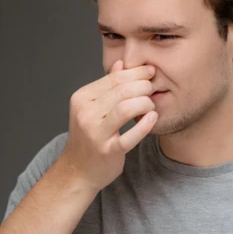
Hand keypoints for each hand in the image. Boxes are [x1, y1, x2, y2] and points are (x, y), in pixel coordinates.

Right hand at [59, 60, 157, 191]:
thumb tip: (121, 63)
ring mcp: (95, 133)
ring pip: (126, 108)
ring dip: (145, 103)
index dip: (136, 72)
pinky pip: (130, 135)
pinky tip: (153, 118)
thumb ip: (107, 85)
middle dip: (144, 86)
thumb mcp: (93, 107)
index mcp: (82, 98)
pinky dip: (145, 125)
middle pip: (122, 90)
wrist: (77, 170)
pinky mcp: (107, 151)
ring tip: (150, 106)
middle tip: (153, 88)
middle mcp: (86, 113)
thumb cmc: (90, 135)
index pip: (114, 78)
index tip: (150, 71)